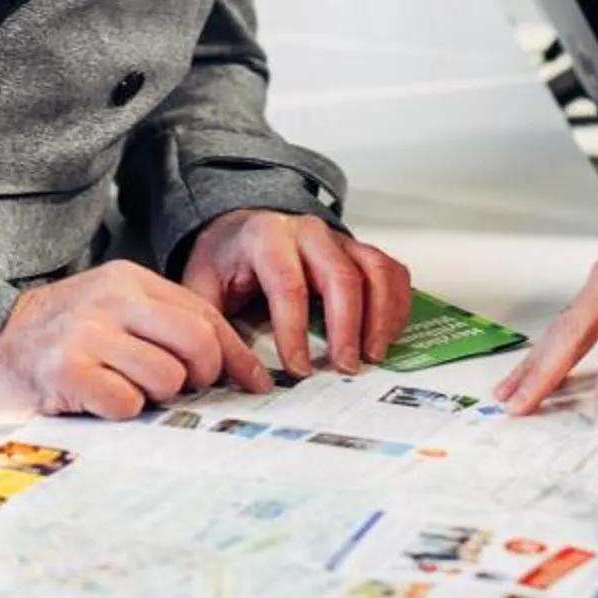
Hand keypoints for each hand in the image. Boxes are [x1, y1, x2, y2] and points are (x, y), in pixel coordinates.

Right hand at [0, 260, 271, 422]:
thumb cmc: (59, 336)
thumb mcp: (112, 310)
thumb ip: (162, 325)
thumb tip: (231, 367)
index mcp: (130, 281)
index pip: (206, 316)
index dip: (237, 357)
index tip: (256, 385)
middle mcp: (112, 300)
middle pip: (197, 343)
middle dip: (202, 377)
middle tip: (183, 390)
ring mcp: (87, 333)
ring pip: (166, 377)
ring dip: (156, 397)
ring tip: (127, 391)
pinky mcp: (66, 370)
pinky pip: (125, 402)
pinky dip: (123, 411)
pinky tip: (101, 402)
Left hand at [183, 210, 411, 375]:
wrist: (241, 227)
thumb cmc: (227, 259)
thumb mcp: (202, 285)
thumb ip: (211, 324)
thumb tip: (222, 370)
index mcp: (266, 238)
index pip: (287, 284)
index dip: (295, 330)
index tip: (298, 369)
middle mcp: (307, 232)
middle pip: (340, 276)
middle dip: (346, 327)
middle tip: (345, 367)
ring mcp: (338, 239)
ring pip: (373, 271)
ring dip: (380, 317)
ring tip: (372, 355)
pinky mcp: (358, 250)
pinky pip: (390, 271)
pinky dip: (396, 304)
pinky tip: (386, 336)